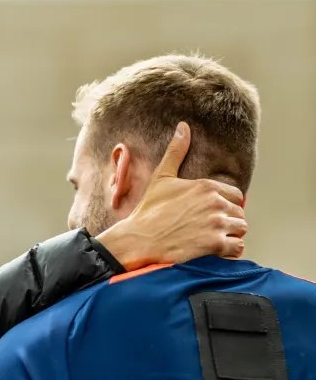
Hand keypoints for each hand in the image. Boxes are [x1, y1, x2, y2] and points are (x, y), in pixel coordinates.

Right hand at [96, 122, 246, 270]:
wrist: (138, 240)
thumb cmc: (148, 211)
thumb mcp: (162, 178)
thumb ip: (176, 152)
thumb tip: (183, 127)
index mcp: (206, 186)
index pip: (235, 196)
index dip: (226, 206)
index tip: (212, 215)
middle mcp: (215, 203)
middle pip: (239, 214)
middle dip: (228, 223)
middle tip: (209, 231)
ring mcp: (216, 224)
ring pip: (240, 229)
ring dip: (230, 236)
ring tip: (212, 242)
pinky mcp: (214, 245)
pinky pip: (237, 247)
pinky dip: (230, 251)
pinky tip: (214, 252)